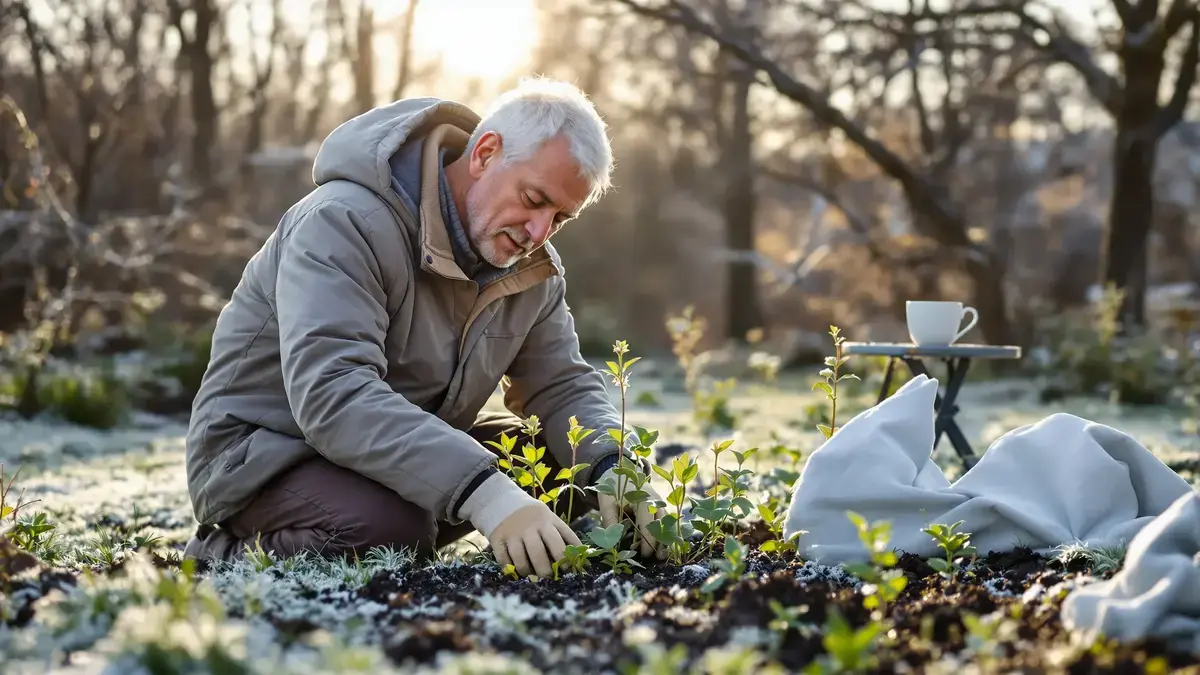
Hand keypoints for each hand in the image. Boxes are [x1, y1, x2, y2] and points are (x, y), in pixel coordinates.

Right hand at [459, 472, 580, 576]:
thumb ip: (563, 535)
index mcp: (548, 521)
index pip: (562, 542)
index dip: (566, 559)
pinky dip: (510, 569)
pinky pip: (505, 561)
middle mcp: (531, 527)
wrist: (501, 500)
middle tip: (548, 577)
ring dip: (527, 572)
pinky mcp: (498, 539)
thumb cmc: (533, 516)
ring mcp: (513, 534)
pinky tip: (515, 571)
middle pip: (540, 555)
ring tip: (531, 576)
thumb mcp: (550, 519)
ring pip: (521, 561)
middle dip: (546, 571)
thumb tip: (582, 556)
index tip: (568, 570)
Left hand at [595, 466, 667, 559]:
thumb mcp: (607, 502)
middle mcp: (655, 500)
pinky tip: (665, 547)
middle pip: (662, 523)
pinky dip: (667, 534)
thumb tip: (612, 541)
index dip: (648, 539)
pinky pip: (667, 522)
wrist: (620, 474)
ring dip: (666, 539)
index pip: (648, 521)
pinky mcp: (661, 507)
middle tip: (657, 558)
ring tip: (663, 556)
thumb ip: (609, 520)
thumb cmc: (612, 489)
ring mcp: (660, 503)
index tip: (645, 554)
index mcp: (642, 497)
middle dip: (661, 542)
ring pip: (667, 523)